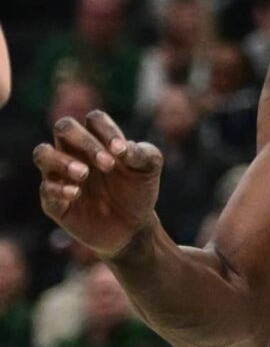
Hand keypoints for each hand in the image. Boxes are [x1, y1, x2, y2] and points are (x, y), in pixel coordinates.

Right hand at [34, 111, 162, 257]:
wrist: (133, 227)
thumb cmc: (138, 190)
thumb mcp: (149, 170)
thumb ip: (144, 153)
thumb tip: (123, 149)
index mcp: (99, 139)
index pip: (94, 119)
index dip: (106, 130)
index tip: (121, 152)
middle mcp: (75, 152)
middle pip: (64, 127)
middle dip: (84, 141)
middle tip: (108, 165)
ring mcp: (61, 175)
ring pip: (42, 153)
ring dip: (61, 160)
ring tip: (84, 174)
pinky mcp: (54, 201)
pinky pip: (46, 189)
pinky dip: (59, 189)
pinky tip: (76, 193)